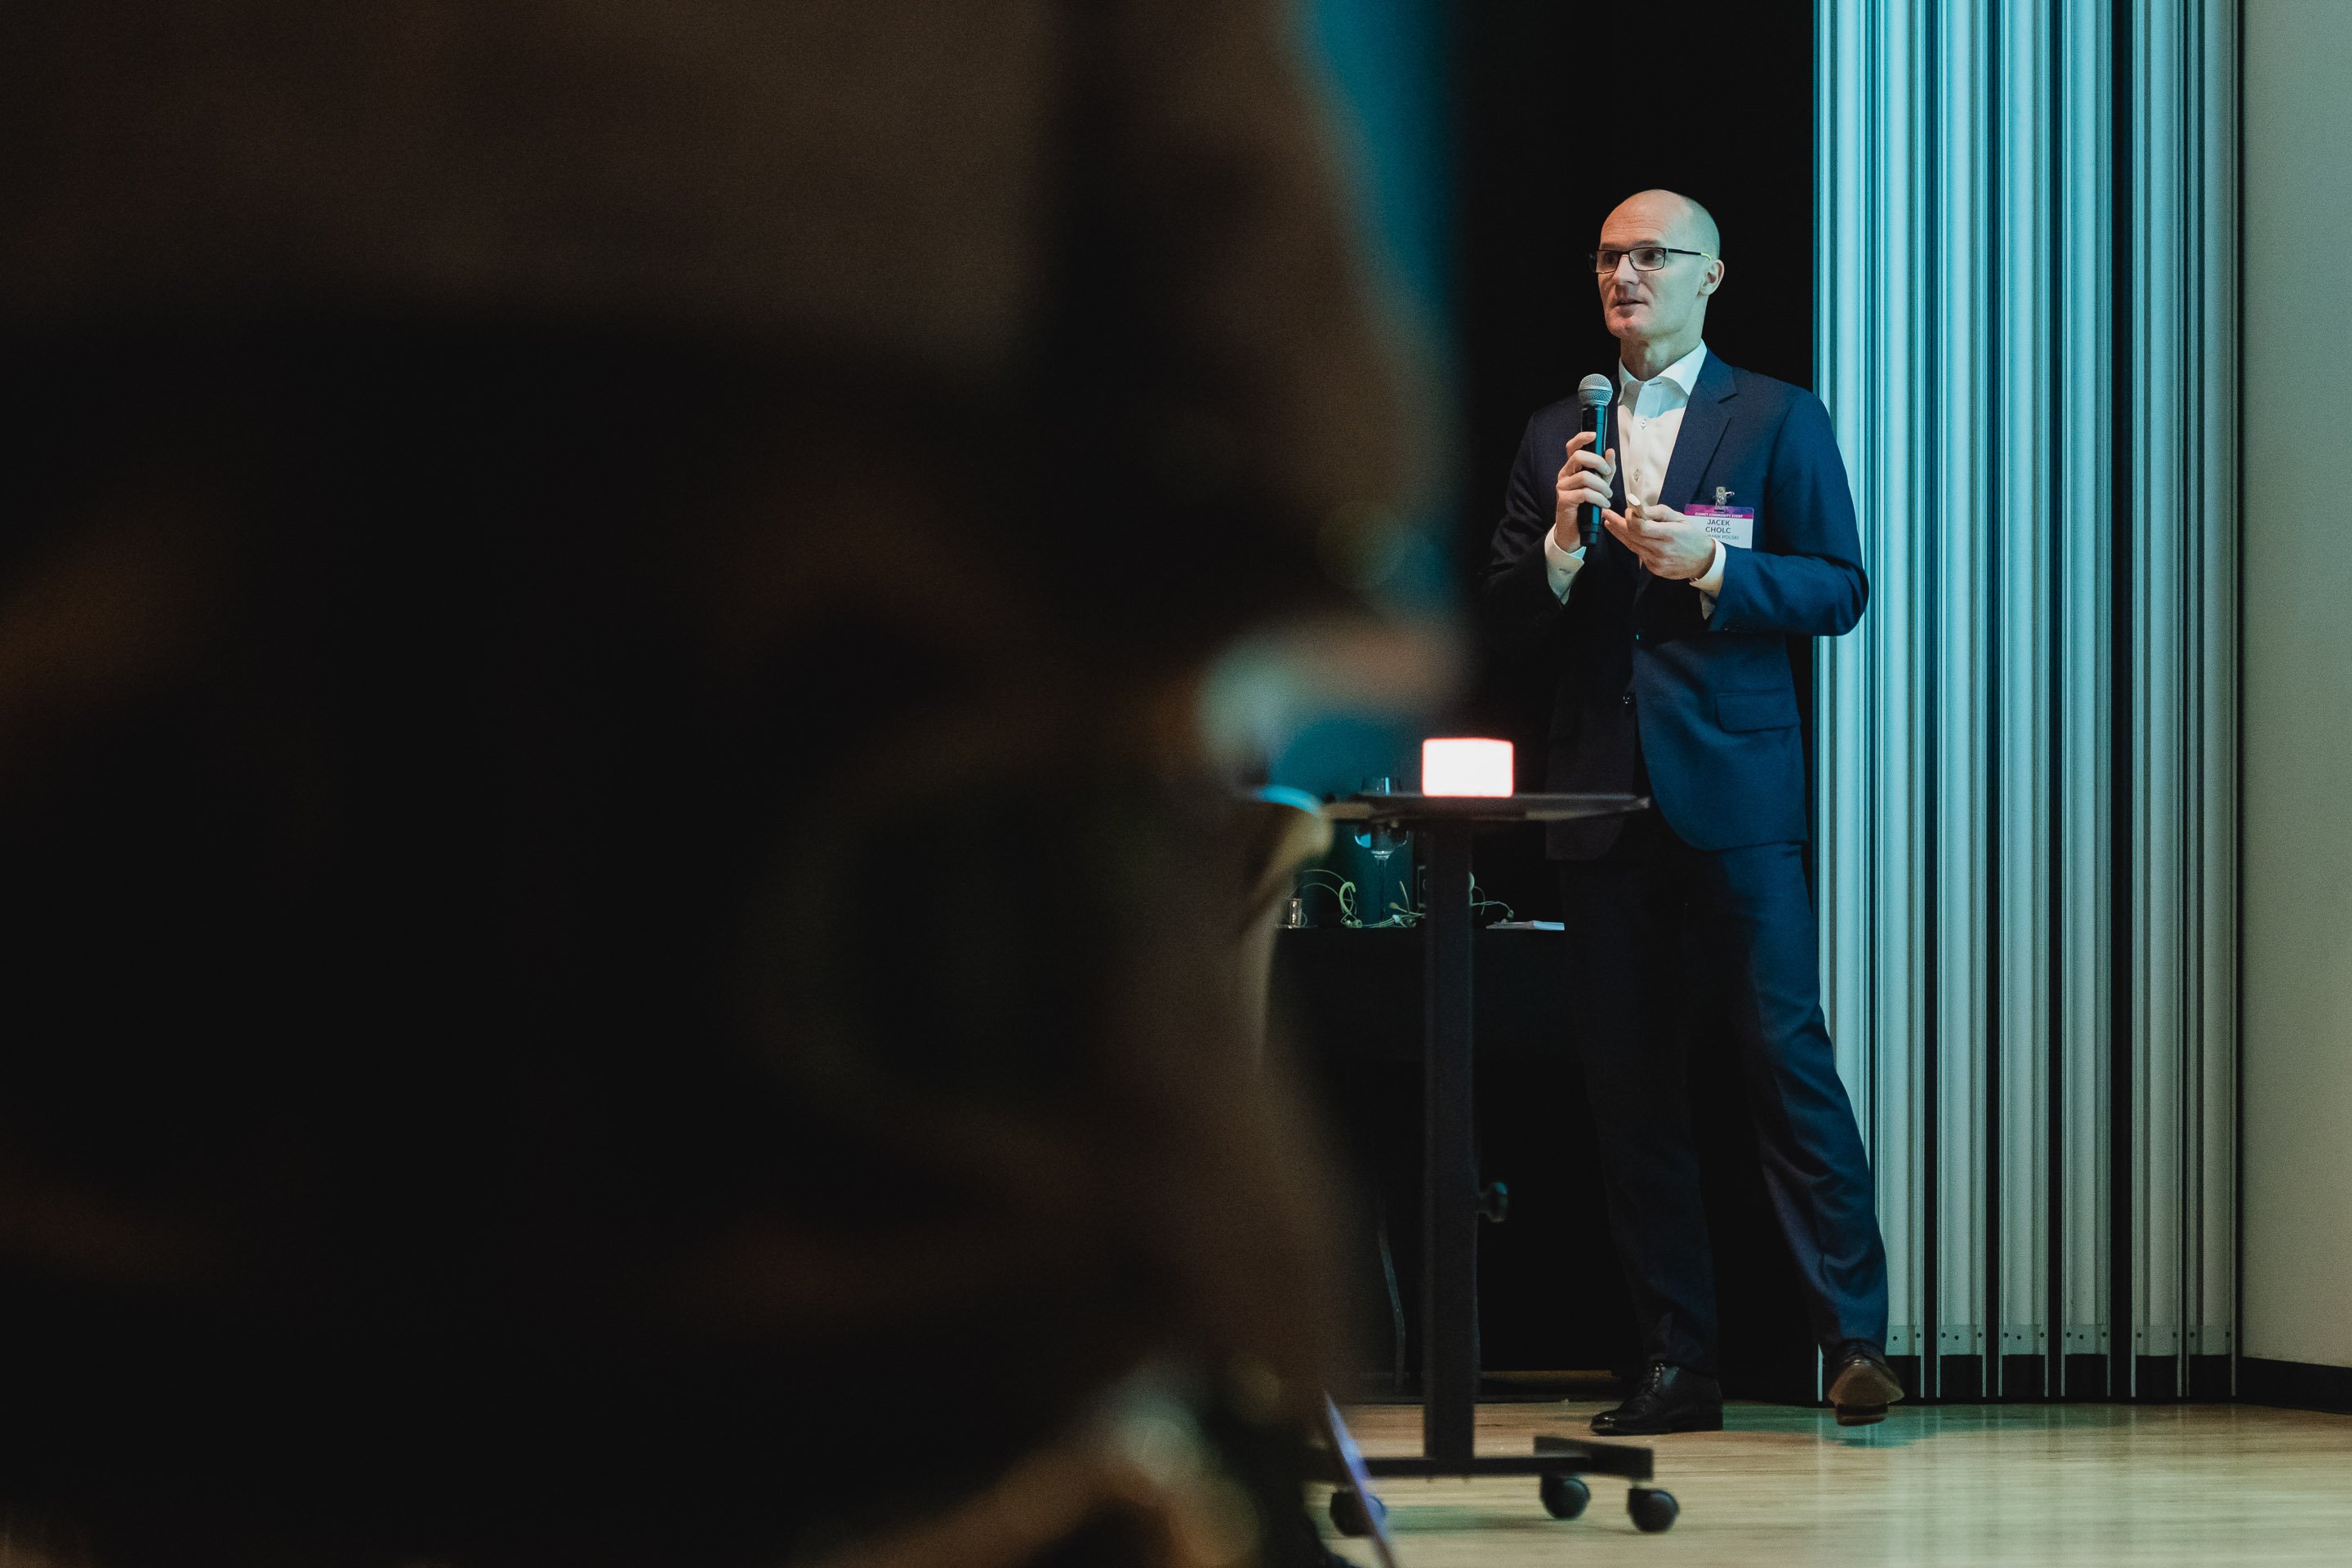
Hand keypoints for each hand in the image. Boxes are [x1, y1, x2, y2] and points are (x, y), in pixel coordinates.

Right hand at [1550, 433, 1616, 551]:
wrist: (1574, 531)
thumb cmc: (1586, 507)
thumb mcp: (1600, 486)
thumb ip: (1606, 470)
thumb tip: (1610, 451)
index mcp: (1572, 468)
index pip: (1572, 447)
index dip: (1581, 438)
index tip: (1594, 435)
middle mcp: (1564, 475)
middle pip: (1578, 457)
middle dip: (1598, 462)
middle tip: (1607, 473)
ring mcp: (1562, 487)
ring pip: (1585, 477)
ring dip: (1602, 486)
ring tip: (1607, 496)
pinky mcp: (1564, 500)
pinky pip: (1585, 493)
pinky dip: (1598, 498)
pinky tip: (1602, 505)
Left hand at [1603, 501, 1716, 580]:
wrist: (1703, 561)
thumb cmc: (1691, 535)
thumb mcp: (1679, 518)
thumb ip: (1659, 512)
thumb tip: (1638, 509)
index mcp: (1670, 534)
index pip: (1641, 527)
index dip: (1629, 518)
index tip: (1624, 509)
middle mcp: (1662, 550)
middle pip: (1633, 536)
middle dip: (1617, 524)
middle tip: (1606, 514)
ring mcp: (1657, 562)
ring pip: (1632, 546)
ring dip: (1619, 534)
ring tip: (1610, 523)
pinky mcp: (1654, 569)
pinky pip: (1639, 554)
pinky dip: (1633, 543)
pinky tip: (1627, 536)